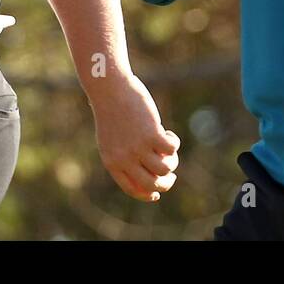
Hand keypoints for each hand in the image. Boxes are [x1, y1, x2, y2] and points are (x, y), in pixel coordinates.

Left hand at [88, 71, 180, 201]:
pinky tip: (167, 133)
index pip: (132, 189)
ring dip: (172, 161)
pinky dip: (173, 143)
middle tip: (172, 174)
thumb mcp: (111, 139)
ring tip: (168, 148)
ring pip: (165, 168)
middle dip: (166, 183)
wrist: (110, 90)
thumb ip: (124, 157)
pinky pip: (171, 149)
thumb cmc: (111, 113)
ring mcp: (138, 147)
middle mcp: (125, 159)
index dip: (147, 194)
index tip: (157, 192)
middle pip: (152, 184)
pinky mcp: (151, 134)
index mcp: (112, 163)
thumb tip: (150, 173)